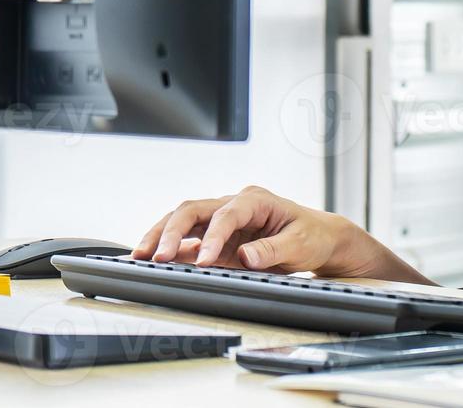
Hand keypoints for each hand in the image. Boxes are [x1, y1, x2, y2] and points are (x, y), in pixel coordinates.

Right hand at [130, 185, 431, 283]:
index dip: (212, 238)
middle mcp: (233, 206)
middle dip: (172, 232)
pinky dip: (171, 251)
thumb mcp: (300, 244)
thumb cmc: (313, 236)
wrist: (320, 240)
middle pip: (192, 210)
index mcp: (254, 200)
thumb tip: (246, 257)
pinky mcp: (218, 240)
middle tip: (159, 257)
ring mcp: (222, 222)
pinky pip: (188, 242)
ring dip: (162, 238)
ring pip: (183, 222)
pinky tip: (153, 262)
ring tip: (141, 257)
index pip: (225, 214)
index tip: (204, 262)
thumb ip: (272, 251)